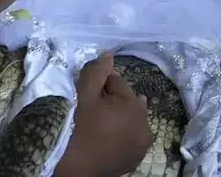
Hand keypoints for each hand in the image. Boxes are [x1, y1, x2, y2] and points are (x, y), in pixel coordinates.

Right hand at [55, 54, 151, 176]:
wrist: (74, 168)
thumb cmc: (77, 129)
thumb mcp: (83, 96)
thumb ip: (96, 72)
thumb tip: (108, 55)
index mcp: (134, 105)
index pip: (117, 81)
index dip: (98, 84)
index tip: (85, 93)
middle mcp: (145, 123)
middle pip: (126, 99)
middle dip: (111, 99)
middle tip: (90, 110)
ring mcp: (143, 143)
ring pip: (129, 117)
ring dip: (118, 115)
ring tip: (99, 122)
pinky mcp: (136, 157)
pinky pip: (130, 135)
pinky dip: (121, 132)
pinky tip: (107, 135)